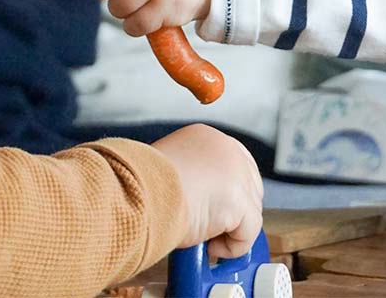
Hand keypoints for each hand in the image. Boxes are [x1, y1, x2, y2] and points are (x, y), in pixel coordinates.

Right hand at [152, 124, 263, 258]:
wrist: (136, 194)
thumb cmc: (141, 185)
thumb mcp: (169, 170)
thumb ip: (193, 176)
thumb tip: (202, 200)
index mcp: (206, 137)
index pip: (236, 165)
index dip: (228, 193)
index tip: (216, 211)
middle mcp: (226, 149)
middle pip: (249, 187)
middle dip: (233, 212)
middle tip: (207, 227)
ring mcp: (236, 173)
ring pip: (249, 212)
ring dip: (227, 230)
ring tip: (199, 234)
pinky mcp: (239, 201)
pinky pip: (248, 234)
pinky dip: (231, 247)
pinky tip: (208, 245)